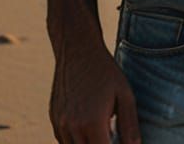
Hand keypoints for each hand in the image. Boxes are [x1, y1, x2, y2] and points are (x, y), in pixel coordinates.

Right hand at [48, 28, 140, 143]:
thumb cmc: (105, 71)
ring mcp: (60, 123)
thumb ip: (130, 125)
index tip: (117, 140)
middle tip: (110, 135)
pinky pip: (63, 140)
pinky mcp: (54, 118)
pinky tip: (88, 128)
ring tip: (100, 131)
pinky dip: (75, 140)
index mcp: (92, 123)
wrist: (78, 49)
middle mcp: (73, 127)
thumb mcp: (124, 94)